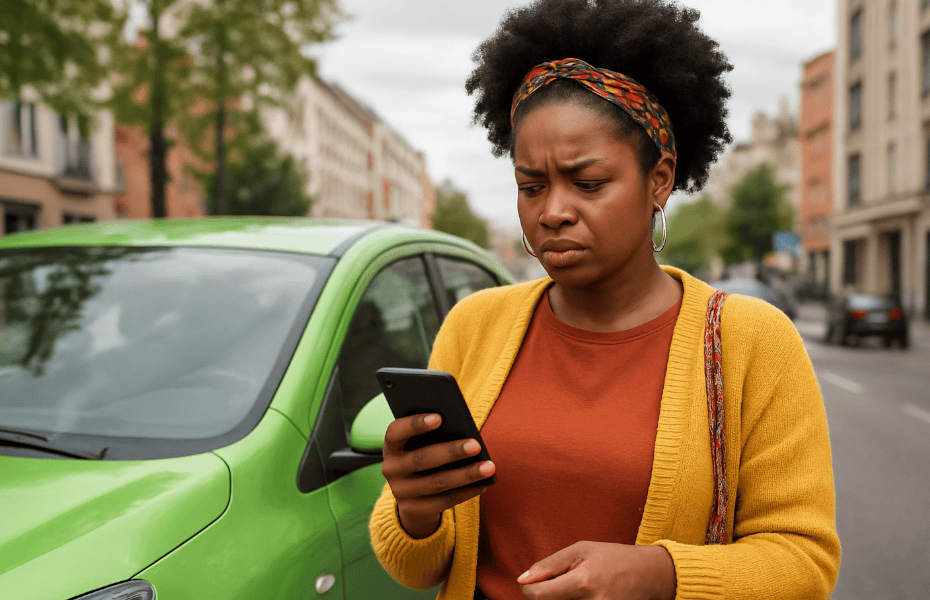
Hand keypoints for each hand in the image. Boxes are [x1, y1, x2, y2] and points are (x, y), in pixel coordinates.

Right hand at [381, 413, 494, 538]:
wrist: (411, 495)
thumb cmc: (423, 455)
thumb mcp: (421, 444)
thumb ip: (434, 435)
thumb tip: (463, 432)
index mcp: (391, 446)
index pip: (396, 432)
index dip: (415, 424)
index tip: (439, 417)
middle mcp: (391, 469)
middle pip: (422, 459)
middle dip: (451, 452)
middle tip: (476, 445)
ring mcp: (401, 492)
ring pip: (437, 483)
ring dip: (466, 474)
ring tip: (489, 467)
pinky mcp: (415, 509)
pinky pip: (444, 501)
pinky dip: (467, 492)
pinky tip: (484, 484)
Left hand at [517, 541, 675, 599]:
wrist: (649, 576)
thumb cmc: (613, 558)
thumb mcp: (580, 550)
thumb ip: (548, 565)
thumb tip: (522, 580)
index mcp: (582, 583)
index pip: (536, 596)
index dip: (529, 587)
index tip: (537, 580)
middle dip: (545, 595)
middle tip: (559, 582)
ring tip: (572, 588)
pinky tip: (579, 596)